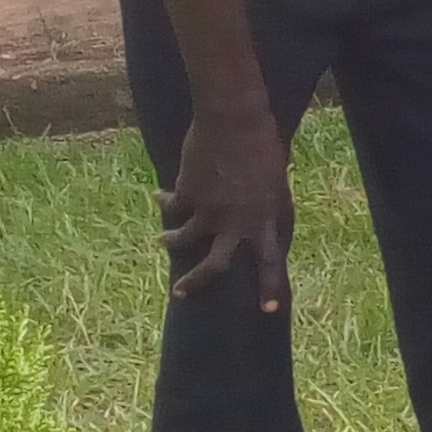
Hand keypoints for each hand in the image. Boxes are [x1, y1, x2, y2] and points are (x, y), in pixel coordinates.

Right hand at [158, 98, 296, 311]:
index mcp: (270, 216)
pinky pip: (173, 207)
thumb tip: (257, 227)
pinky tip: (158, 196)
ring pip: (183, 241)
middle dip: (198, 283)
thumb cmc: (262, 144)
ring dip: (170, 241)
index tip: (269, 312)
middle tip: (178, 294)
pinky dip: (165, 201)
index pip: (273, 260)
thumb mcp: (274, 179)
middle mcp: (241, 221)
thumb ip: (264, 206)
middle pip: (219, 266)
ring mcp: (212, 211)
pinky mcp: (189, 197)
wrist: (235, 119)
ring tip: (161, 241)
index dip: (271, 287)